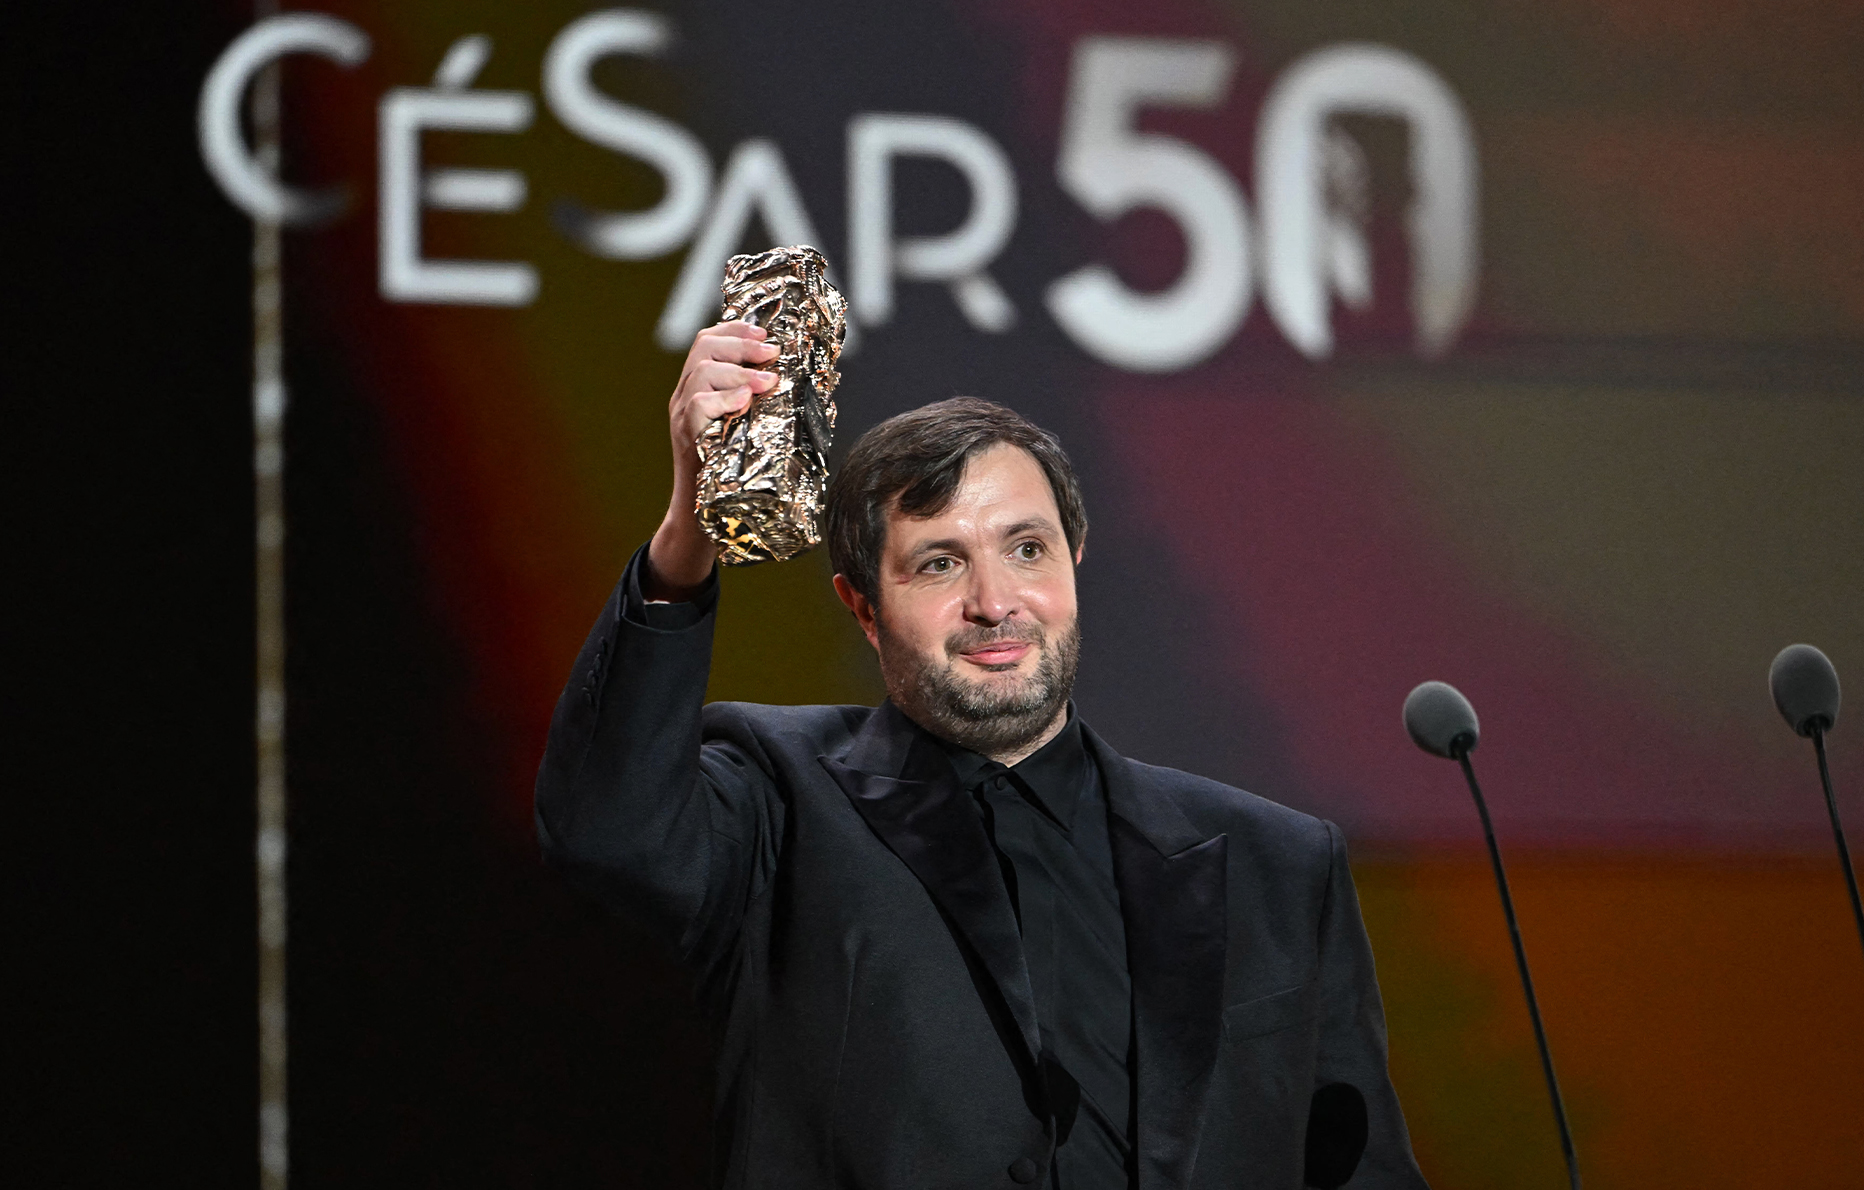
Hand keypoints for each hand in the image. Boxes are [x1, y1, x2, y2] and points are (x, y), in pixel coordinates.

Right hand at [645, 321, 779, 598]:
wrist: (703, 518)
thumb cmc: (735, 476)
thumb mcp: (752, 431)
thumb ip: (769, 406)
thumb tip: (819, 385)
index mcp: (701, 387)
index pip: (708, 340)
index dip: (737, 328)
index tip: (766, 332)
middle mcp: (686, 395)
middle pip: (704, 347)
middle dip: (742, 344)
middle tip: (772, 354)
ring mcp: (682, 415)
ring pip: (701, 372)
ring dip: (741, 373)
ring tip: (768, 384)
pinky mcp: (686, 437)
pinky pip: (697, 406)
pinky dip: (723, 399)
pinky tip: (745, 403)